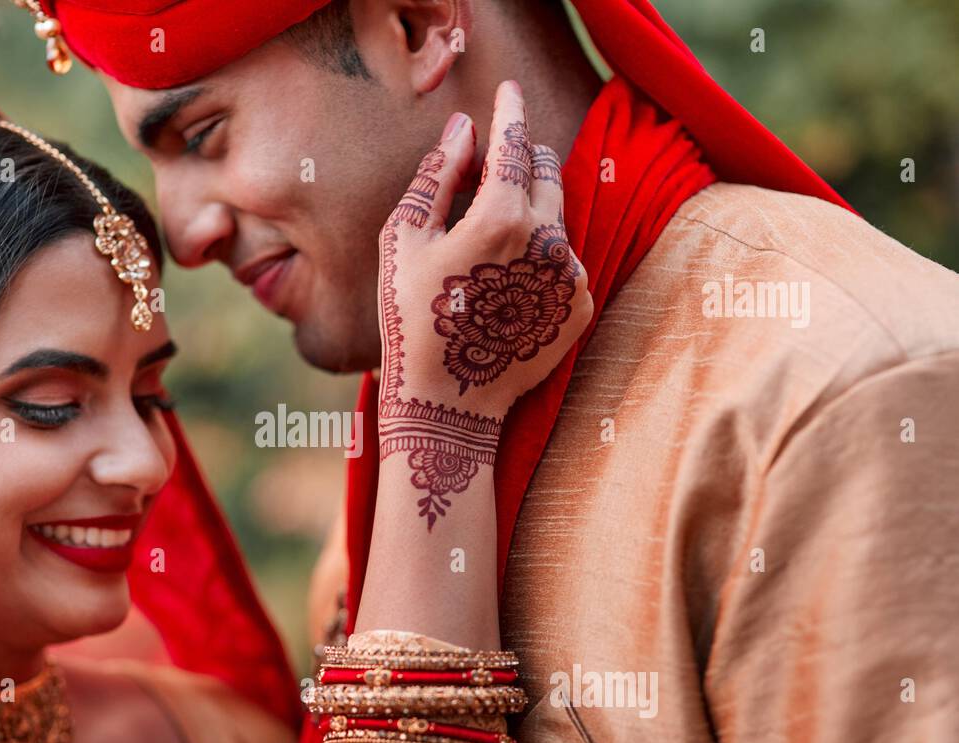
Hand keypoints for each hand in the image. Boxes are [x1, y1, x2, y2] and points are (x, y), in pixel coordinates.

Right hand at [376, 80, 592, 528]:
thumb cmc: (412, 322)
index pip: (514, 144)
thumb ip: (436, 178)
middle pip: (546, 174)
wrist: (448, 405)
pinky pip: (566, 262)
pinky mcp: (581, 307)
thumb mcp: (405, 244)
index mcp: (503, 217)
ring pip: (557, 219)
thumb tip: (461, 130)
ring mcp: (571, 276)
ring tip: (490, 240)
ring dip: (530, 212)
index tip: (508, 91)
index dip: (508, 112)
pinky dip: (541, 257)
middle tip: (495, 166)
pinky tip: (506, 282)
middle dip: (523, 159)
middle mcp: (549, 241)